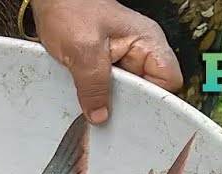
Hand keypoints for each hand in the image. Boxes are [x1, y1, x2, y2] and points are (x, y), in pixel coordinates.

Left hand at [32, 0, 183, 123]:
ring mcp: (124, 59)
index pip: (169, 81)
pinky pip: (109, 90)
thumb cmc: (70, 8)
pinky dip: (98, 97)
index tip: (135, 112)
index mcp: (148, 42)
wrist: (51, 0)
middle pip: (147, 92)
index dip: (155, 100)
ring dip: (110, 101)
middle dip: (128, 104)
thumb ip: (93, 86)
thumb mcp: (83, 51)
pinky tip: (87, 97)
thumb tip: (100, 115)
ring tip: (94, 101)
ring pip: (127, 94)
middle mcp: (140, 51)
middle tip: (109, 110)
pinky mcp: (106, 66)